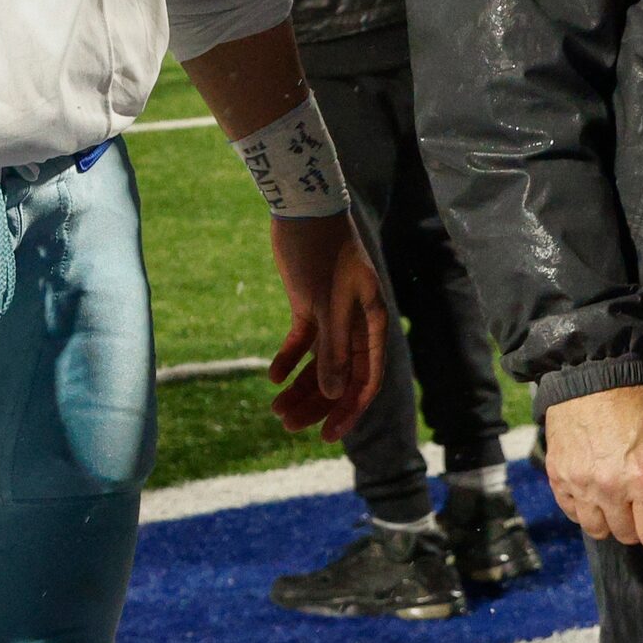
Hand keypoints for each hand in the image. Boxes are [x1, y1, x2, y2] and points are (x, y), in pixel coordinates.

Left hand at [265, 210, 387, 442]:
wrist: (301, 206)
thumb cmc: (321, 250)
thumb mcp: (326, 304)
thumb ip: (333, 349)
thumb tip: (336, 395)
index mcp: (371, 321)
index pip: (366, 378)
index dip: (349, 409)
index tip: (328, 435)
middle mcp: (355, 322)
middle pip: (340, 375)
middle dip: (317, 403)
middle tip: (287, 426)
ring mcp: (331, 313)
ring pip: (320, 362)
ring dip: (300, 386)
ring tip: (275, 410)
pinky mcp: (308, 303)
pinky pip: (302, 341)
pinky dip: (288, 359)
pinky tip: (272, 376)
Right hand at [536, 383, 642, 547]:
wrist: (593, 378)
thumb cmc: (638, 410)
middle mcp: (610, 489)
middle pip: (626, 536)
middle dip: (635, 522)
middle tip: (634, 499)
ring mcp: (580, 484)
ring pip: (596, 530)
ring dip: (607, 519)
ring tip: (610, 497)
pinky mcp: (557, 476)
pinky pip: (571, 512)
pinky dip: (582, 507)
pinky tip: (590, 489)